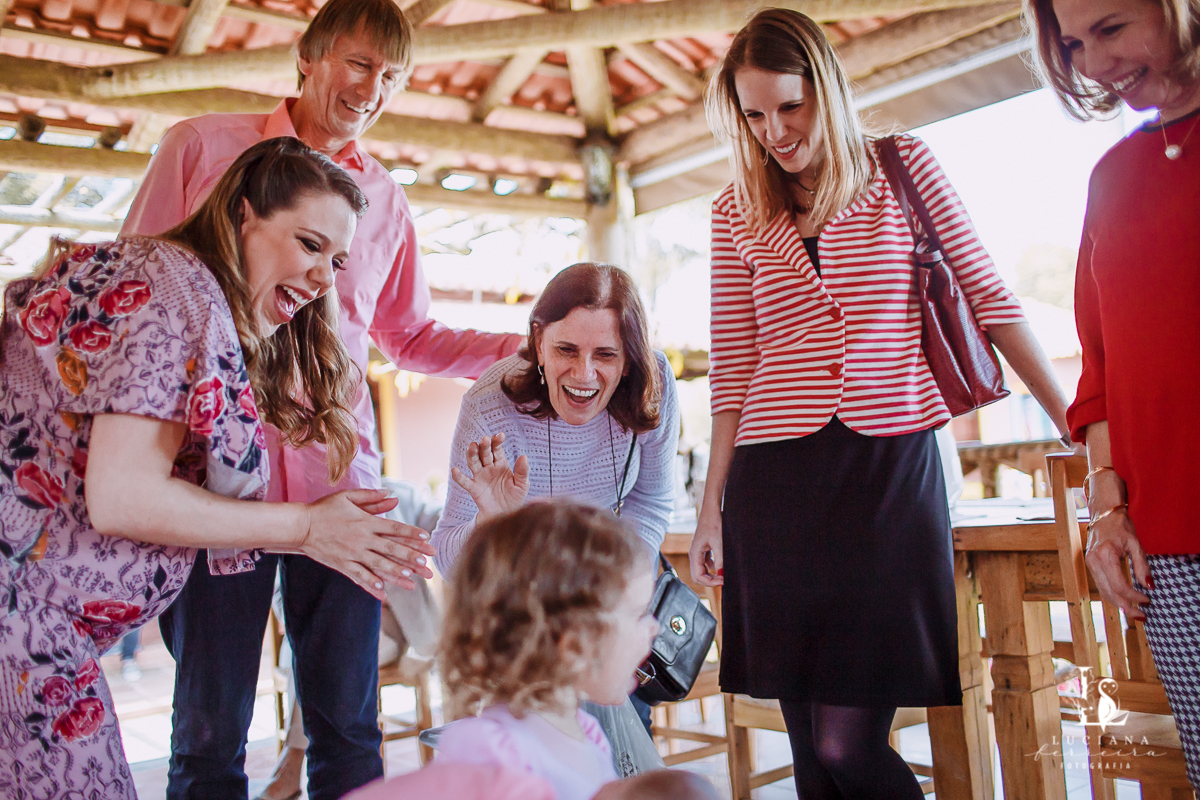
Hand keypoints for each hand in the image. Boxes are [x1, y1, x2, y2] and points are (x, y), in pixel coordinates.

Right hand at [300, 489, 436, 600]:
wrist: (301, 526)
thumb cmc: (325, 509)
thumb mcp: (347, 496)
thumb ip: (371, 497)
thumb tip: (393, 496)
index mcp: (365, 521)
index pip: (393, 528)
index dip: (411, 532)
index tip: (426, 537)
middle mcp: (361, 539)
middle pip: (390, 548)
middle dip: (410, 556)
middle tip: (426, 563)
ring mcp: (352, 553)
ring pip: (377, 565)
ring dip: (395, 572)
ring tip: (410, 578)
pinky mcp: (342, 564)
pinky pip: (359, 576)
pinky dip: (370, 584)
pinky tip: (383, 593)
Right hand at [450, 432, 529, 520]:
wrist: (506, 516)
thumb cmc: (515, 498)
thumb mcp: (522, 485)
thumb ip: (522, 472)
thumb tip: (523, 456)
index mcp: (501, 464)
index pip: (498, 450)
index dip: (497, 442)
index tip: (500, 435)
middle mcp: (489, 468)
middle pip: (485, 453)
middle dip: (484, 446)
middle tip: (485, 439)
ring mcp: (480, 477)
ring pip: (474, 462)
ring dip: (472, 454)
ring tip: (472, 446)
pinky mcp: (474, 488)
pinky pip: (465, 481)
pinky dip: (459, 476)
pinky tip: (455, 470)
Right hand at [689, 505, 723, 586]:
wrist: (712, 510)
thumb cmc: (713, 523)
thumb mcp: (719, 543)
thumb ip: (720, 560)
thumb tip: (722, 574)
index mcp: (694, 554)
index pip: (698, 577)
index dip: (710, 583)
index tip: (722, 581)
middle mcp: (694, 555)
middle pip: (699, 576)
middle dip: (711, 581)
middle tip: (724, 580)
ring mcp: (699, 552)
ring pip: (703, 571)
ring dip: (713, 575)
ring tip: (724, 574)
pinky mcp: (704, 549)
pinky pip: (707, 563)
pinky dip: (714, 567)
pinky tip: (722, 565)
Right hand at [1085, 508, 1150, 621]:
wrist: (1104, 515)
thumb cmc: (1121, 527)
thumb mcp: (1136, 544)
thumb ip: (1142, 566)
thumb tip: (1149, 586)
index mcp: (1105, 555)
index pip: (1119, 584)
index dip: (1134, 596)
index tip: (1147, 600)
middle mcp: (1093, 561)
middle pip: (1109, 592)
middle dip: (1126, 606)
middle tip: (1142, 615)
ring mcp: (1089, 563)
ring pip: (1103, 591)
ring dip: (1119, 604)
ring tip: (1134, 612)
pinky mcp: (1090, 565)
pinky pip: (1101, 585)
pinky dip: (1112, 595)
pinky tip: (1124, 600)